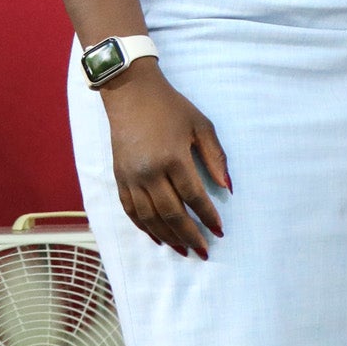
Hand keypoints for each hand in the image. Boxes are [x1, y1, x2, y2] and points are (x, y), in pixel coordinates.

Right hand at [99, 62, 228, 256]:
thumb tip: (227, 187)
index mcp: (172, 158)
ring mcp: (131, 177)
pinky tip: (157, 237)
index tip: (219, 230)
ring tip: (183, 249)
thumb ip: (215, 157)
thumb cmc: (172, 108)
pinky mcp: (119, 178)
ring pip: (149, 217)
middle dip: (189, 234)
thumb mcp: (201, 126)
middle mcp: (149, 172)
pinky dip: (144, 227)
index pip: (193, 196)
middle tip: (204, 250)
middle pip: (170, 213)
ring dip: (167, 236)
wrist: (131, 94)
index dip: (207, 216)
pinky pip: (130, 210)